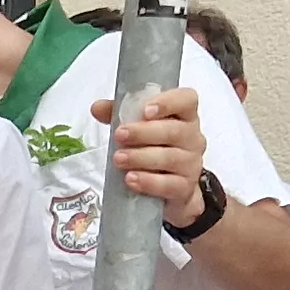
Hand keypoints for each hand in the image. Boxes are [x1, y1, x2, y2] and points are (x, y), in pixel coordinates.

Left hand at [89, 88, 209, 220]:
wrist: (170, 190)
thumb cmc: (155, 149)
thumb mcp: (138, 127)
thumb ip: (118, 114)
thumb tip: (97, 108)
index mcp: (184, 116)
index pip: (186, 100)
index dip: (168, 102)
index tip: (146, 110)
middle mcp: (193, 137)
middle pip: (174, 130)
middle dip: (144, 132)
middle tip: (120, 135)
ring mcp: (191, 163)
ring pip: (170, 158)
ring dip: (141, 157)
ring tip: (119, 158)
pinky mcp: (185, 187)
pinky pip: (169, 184)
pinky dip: (148, 182)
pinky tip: (131, 179)